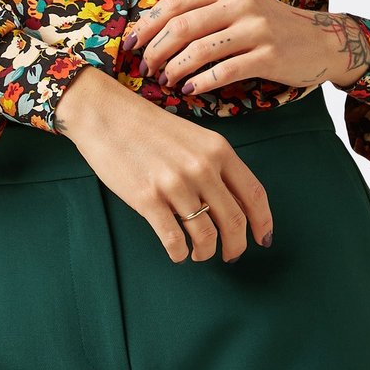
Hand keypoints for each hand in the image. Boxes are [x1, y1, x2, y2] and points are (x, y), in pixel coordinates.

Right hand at [56, 70, 273, 263]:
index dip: (262, 222)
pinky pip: (174, 240)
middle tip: (230, 255)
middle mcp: (201, 167)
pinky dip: (179, 254)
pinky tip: (177, 252)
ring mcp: (175, 184)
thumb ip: (214, 164)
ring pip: (206, 236)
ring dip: (206, 252)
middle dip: (236, 246)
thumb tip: (232, 202)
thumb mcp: (193, 137)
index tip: (263, 239)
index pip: (254, 194)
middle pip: (234, 221)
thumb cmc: (148, 126)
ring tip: (199, 253)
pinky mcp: (148, 199)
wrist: (106, 114)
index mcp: (218, 149)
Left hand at [123, 0, 369, 94]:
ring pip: (199, 50)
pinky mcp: (268, 55)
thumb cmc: (269, 26)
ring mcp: (255, 28)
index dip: (146, 25)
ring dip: (175, 69)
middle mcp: (239, 3)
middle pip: (181, 26)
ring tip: (165, 81)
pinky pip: (225, 71)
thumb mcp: (238, 6)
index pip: (174, 3)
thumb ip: (203, 11)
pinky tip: (190, 90)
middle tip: (146, 69)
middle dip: (155, 51)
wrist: (321, 40)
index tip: (129, 45)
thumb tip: (152, 30)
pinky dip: (202, 82)